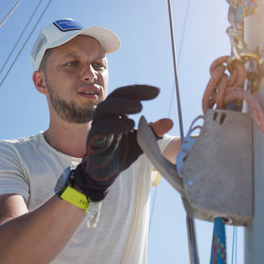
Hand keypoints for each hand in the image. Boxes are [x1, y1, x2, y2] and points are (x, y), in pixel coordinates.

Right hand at [73, 85, 171, 201]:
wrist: (106, 173)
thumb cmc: (121, 152)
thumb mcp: (141, 141)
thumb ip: (153, 131)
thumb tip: (169, 122)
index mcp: (115, 113)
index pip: (124, 95)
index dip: (139, 90)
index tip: (157, 91)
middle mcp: (105, 117)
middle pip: (114, 98)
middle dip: (131, 94)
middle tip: (147, 99)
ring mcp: (97, 127)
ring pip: (104, 109)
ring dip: (122, 105)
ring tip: (139, 107)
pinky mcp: (93, 141)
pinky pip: (101, 128)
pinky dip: (115, 124)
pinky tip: (130, 125)